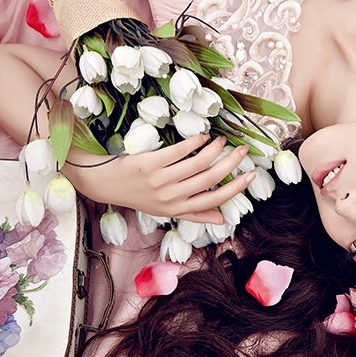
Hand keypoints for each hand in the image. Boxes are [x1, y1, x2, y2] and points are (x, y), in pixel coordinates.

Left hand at [63, 135, 254, 223]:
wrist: (104, 183)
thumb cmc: (138, 195)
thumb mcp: (166, 210)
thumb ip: (195, 213)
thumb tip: (222, 220)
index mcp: (177, 209)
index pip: (214, 200)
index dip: (236, 188)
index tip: (251, 175)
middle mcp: (170, 197)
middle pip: (210, 178)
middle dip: (231, 162)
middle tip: (242, 150)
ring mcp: (160, 180)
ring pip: (197, 163)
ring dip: (214, 149)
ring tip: (222, 141)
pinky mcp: (150, 164)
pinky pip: (179, 151)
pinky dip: (195, 142)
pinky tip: (203, 136)